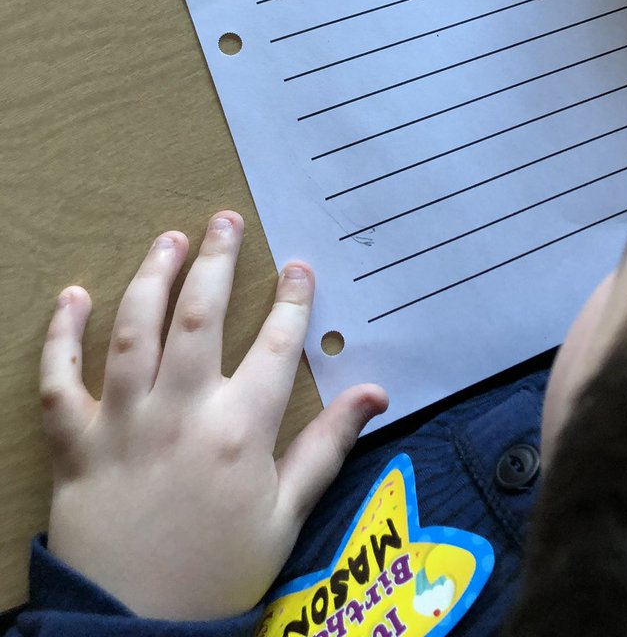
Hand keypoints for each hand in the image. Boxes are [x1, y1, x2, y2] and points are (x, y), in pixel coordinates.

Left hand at [40, 212, 387, 620]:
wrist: (135, 630)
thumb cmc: (219, 575)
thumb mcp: (287, 517)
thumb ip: (328, 447)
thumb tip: (375, 393)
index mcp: (240, 430)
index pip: (276, 344)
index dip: (291, 299)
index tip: (298, 267)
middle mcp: (182, 412)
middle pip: (200, 315)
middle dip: (217, 261)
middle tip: (225, 221)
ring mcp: (123, 422)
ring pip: (134, 329)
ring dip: (152, 277)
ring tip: (169, 240)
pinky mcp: (74, 442)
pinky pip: (59, 378)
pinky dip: (61, 335)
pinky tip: (74, 296)